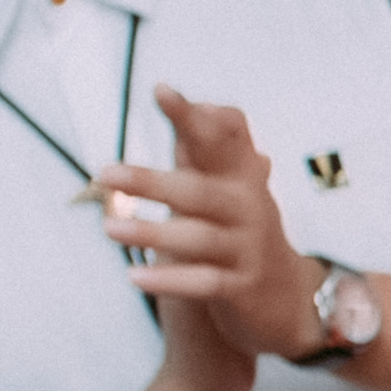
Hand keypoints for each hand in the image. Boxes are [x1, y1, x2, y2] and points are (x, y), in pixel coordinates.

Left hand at [101, 87, 320, 364]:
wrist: (286, 301)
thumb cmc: (243, 237)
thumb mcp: (232, 192)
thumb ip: (212, 154)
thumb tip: (203, 107)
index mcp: (243, 180)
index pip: (221, 139)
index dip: (193, 117)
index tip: (161, 90)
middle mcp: (250, 209)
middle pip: (200, 191)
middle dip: (153, 181)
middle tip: (104, 173)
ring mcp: (249, 249)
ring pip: (199, 238)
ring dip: (153, 232)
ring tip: (109, 227)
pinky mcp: (244, 287)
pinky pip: (205, 282)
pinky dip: (170, 279)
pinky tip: (135, 277)